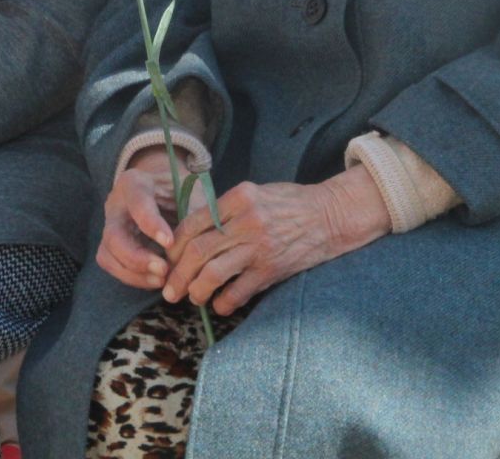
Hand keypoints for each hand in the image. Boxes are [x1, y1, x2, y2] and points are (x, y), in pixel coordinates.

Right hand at [96, 147, 213, 289]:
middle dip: (137, 258)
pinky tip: (156, 281)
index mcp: (135, 183)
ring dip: (134, 274)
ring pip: (108, 255)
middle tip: (164, 270)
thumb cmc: (179, 188)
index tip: (169, 242)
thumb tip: (200, 246)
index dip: (151, 224)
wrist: (164, 187)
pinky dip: (133, 278)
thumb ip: (193, 215)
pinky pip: (113, 266)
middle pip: (114, 236)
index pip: (137, 203)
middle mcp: (116, 205)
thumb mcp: (189, 191)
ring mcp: (111, 226)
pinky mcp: (112, 245)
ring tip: (162, 281)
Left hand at [162, 167, 389, 315]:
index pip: (192, 224)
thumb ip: (226, 209)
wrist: (331, 215)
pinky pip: (239, 292)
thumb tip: (193, 232)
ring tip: (191, 298)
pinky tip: (219, 306)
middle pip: (197, 251)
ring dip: (195, 291)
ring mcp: (259, 247)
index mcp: (238, 198)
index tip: (169, 260)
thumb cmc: (290, 203)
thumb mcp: (256, 193)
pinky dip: (223, 303)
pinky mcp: (272, 269)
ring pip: (212, 273)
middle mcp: (245, 221)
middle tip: (169, 289)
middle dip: (177, 274)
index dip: (174, 246)